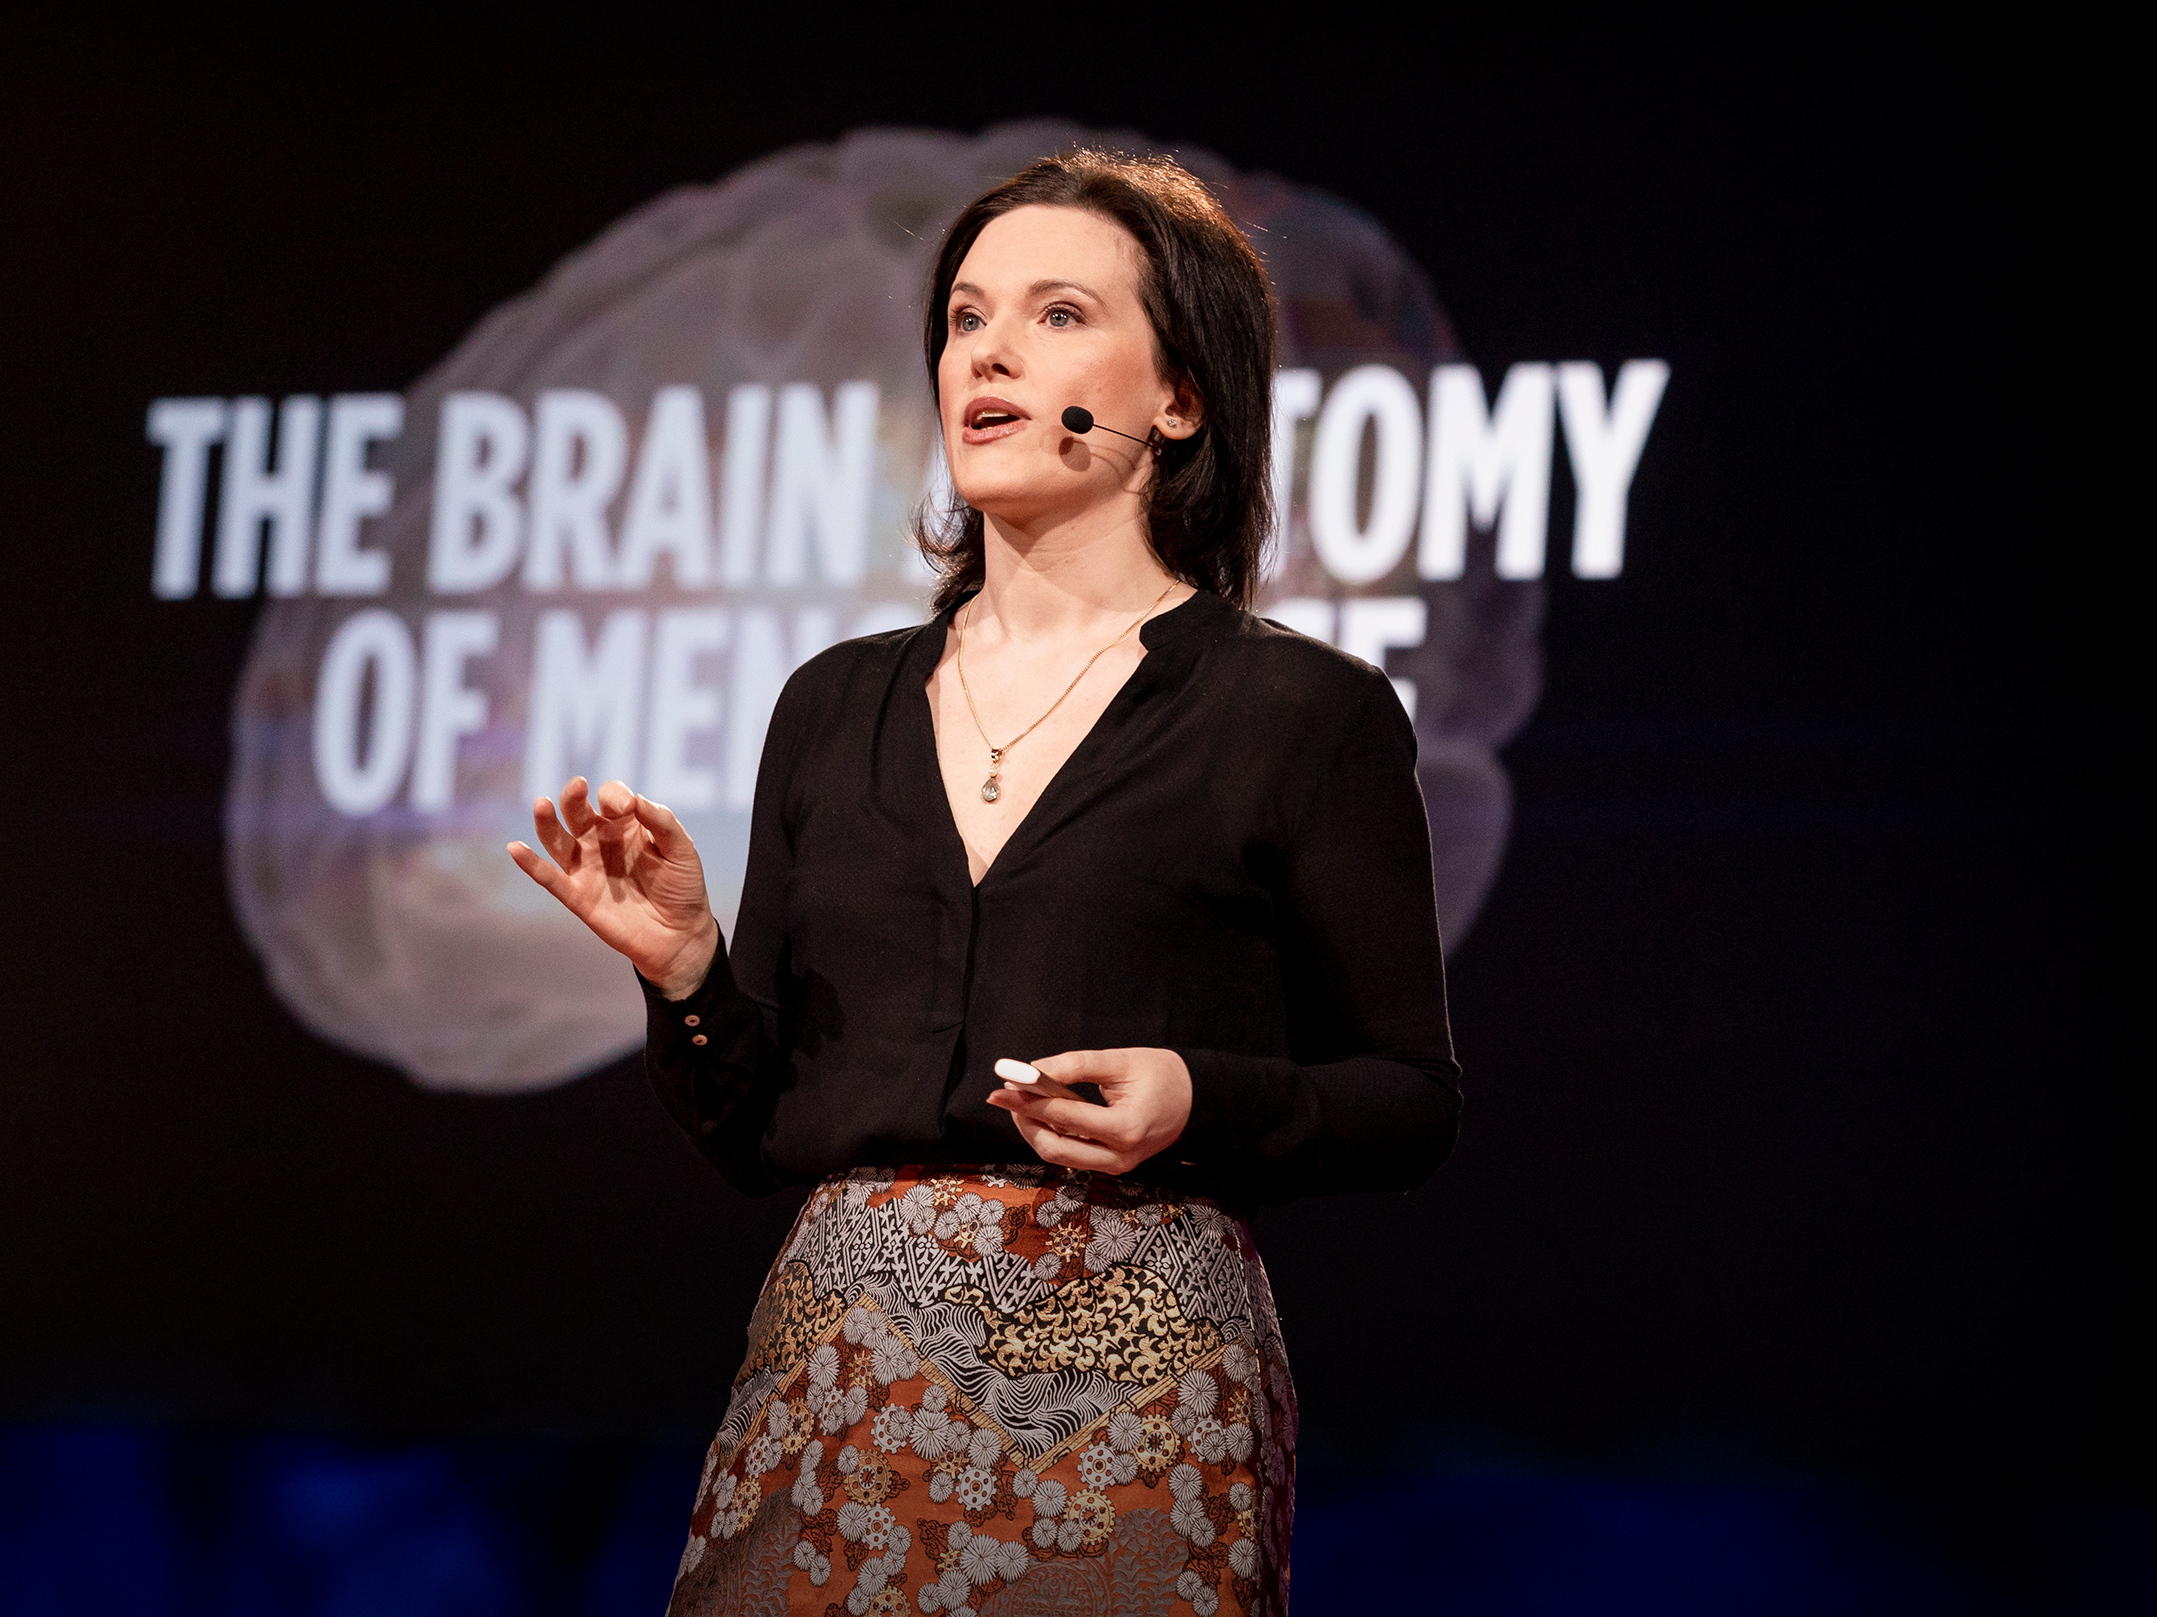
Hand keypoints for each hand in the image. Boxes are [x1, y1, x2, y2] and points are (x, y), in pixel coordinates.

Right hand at [506, 777, 717, 997]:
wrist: (680, 934)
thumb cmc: (682, 887)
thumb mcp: (682, 849)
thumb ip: (662, 822)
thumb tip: (635, 800)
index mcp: (625, 824)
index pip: (610, 797)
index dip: (615, 796)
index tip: (628, 808)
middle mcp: (600, 841)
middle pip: (576, 811)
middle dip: (574, 797)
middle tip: (579, 786)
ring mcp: (586, 867)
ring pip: (557, 839)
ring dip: (546, 821)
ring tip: (542, 804)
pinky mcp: (578, 895)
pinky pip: (549, 878)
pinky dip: (530, 864)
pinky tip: (516, 848)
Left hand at [985, 1048, 1192, 1174]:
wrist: (1196, 1100)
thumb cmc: (1162, 1075)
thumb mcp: (1119, 1061)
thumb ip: (1074, 1065)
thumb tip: (1031, 1071)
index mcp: (1126, 1128)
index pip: (1065, 1116)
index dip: (1030, 1099)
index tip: (1005, 1084)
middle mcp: (1121, 1156)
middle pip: (1054, 1148)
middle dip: (1025, 1121)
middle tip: (1006, 1095)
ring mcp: (1117, 1166)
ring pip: (1060, 1156)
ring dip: (1035, 1130)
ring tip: (1020, 1101)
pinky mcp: (1113, 1166)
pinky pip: (1073, 1155)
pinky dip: (1053, 1136)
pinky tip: (1043, 1114)